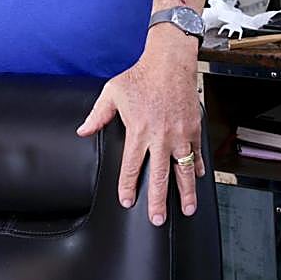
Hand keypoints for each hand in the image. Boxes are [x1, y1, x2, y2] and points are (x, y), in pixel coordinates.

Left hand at [76, 28, 202, 225]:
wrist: (170, 61)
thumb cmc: (140, 75)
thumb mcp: (112, 92)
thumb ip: (97, 115)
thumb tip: (82, 131)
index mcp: (139, 131)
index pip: (132, 167)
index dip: (128, 187)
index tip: (127, 201)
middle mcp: (161, 137)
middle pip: (160, 177)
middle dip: (158, 201)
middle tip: (158, 218)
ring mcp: (180, 134)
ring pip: (184, 170)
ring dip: (186, 191)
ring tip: (188, 209)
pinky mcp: (194, 128)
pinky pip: (196, 153)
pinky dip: (198, 166)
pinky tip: (198, 178)